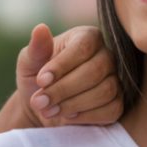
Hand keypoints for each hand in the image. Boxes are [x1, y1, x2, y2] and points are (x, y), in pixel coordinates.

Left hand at [0, 24, 121, 135]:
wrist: (43, 106)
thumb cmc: (37, 78)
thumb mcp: (29, 62)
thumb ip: (36, 48)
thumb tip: (40, 29)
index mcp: (87, 37)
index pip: (83, 47)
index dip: (62, 65)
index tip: (40, 81)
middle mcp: (106, 55)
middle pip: (95, 70)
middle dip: (64, 89)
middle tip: (40, 101)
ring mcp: (115, 79)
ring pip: (105, 91)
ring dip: (73, 104)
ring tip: (48, 110)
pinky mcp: (117, 103)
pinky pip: (111, 110)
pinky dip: (86, 116)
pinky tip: (67, 117)